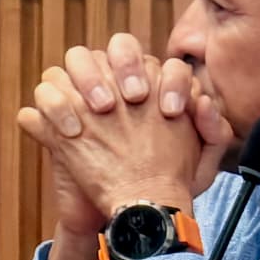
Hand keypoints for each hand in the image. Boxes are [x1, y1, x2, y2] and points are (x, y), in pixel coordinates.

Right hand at [20, 33, 231, 212]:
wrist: (131, 212)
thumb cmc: (167, 184)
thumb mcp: (201, 165)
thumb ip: (214, 133)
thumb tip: (204, 103)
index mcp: (158, 89)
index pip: (163, 62)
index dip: (170, 80)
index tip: (172, 112)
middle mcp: (121, 84)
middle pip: (118, 47)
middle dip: (126, 64)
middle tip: (135, 98)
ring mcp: (87, 97)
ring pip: (77, 59)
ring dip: (88, 75)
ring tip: (103, 108)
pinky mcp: (56, 119)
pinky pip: (45, 94)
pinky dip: (55, 104)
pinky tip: (73, 131)